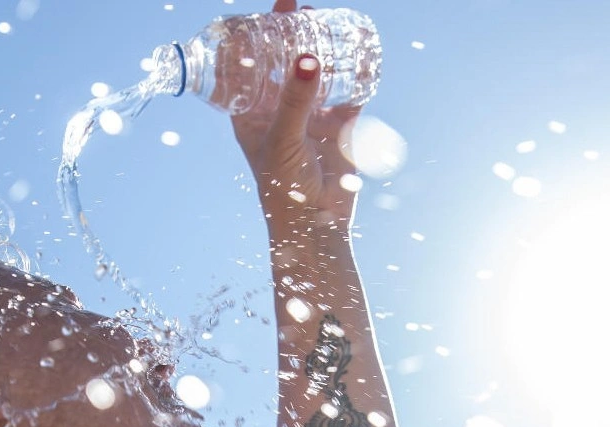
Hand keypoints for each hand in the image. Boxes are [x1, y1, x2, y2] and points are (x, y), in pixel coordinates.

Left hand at [230, 0, 361, 229]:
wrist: (316, 223)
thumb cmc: (282, 187)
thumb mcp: (284, 138)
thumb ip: (295, 99)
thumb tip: (308, 57)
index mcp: (252, 113)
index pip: (249, 65)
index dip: (256, 35)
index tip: (271, 8)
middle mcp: (280, 108)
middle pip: (284, 61)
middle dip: (292, 32)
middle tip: (301, 5)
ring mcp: (311, 113)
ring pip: (318, 69)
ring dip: (323, 44)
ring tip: (327, 18)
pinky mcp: (341, 122)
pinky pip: (351, 86)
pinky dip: (356, 67)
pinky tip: (360, 45)